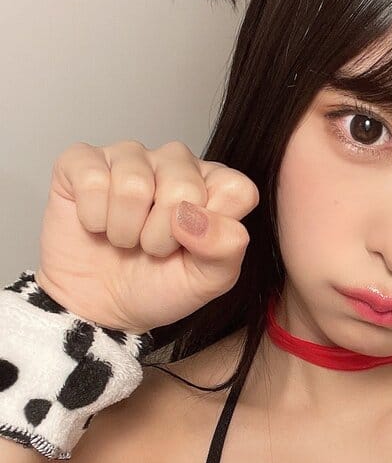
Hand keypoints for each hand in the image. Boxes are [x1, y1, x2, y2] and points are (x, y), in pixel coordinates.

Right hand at [35, 139, 259, 333]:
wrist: (100, 306)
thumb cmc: (157, 286)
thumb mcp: (206, 280)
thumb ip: (224, 248)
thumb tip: (196, 216)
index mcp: (215, 185)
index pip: (237, 190)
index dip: (211, 231)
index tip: (191, 248)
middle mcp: (176, 162)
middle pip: (184, 186)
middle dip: (162, 235)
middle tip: (150, 247)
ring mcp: (130, 157)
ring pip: (134, 184)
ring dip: (125, 229)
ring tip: (124, 238)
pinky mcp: (83, 160)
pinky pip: (92, 178)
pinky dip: (93, 218)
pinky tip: (95, 224)